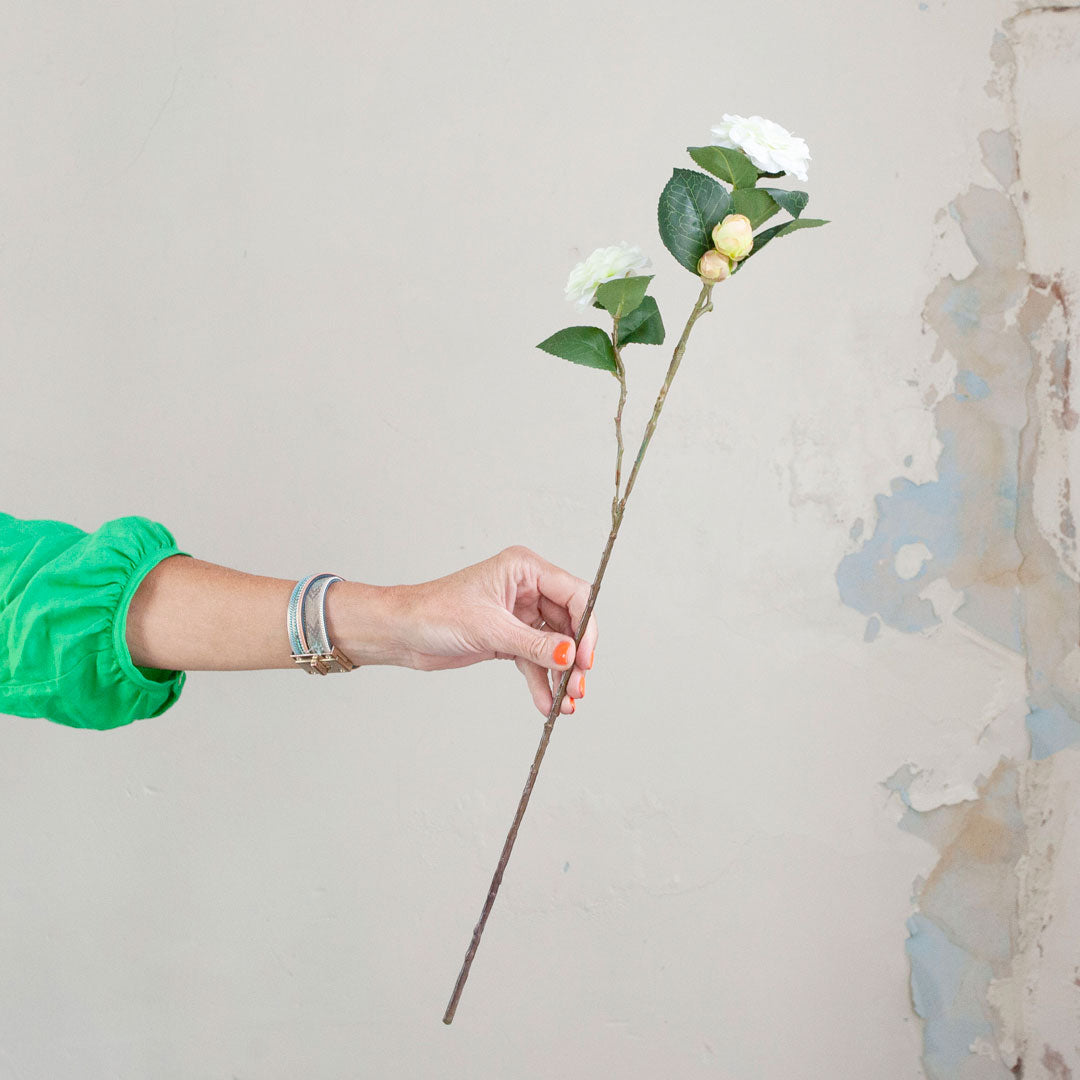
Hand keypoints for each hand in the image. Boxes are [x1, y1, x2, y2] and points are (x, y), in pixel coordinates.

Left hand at [381, 546, 597, 716]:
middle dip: (574, 657)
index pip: (574, 593)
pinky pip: (535, 660)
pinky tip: (546, 703)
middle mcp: (526, 588)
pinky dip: (541, 681)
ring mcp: (519, 614)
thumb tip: (569, 656)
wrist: (403, 632)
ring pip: (554, 646)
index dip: (585, 626)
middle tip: (578, 687)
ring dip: (561, 675)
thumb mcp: (489, 629)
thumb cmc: (435, 613)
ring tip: (566, 703)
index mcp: (524, 569)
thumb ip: (533, 644)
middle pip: (569, 623)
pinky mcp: (509, 637)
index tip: (585, 658)